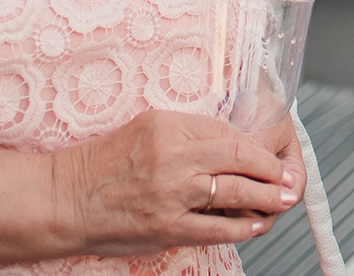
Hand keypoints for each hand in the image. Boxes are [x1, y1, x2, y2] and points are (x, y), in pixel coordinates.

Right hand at [51, 109, 301, 254]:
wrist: (64, 199)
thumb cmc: (102, 165)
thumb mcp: (144, 130)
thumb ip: (185, 135)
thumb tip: (226, 146)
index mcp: (168, 125)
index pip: (227, 132)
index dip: (257, 146)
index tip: (271, 154)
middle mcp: (172, 155)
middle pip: (238, 157)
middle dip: (271, 169)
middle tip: (289, 177)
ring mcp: (170, 192)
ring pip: (233, 191)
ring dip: (265, 196)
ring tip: (283, 199)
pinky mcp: (165, 226)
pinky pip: (214, 227)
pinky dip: (239, 226)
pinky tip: (254, 224)